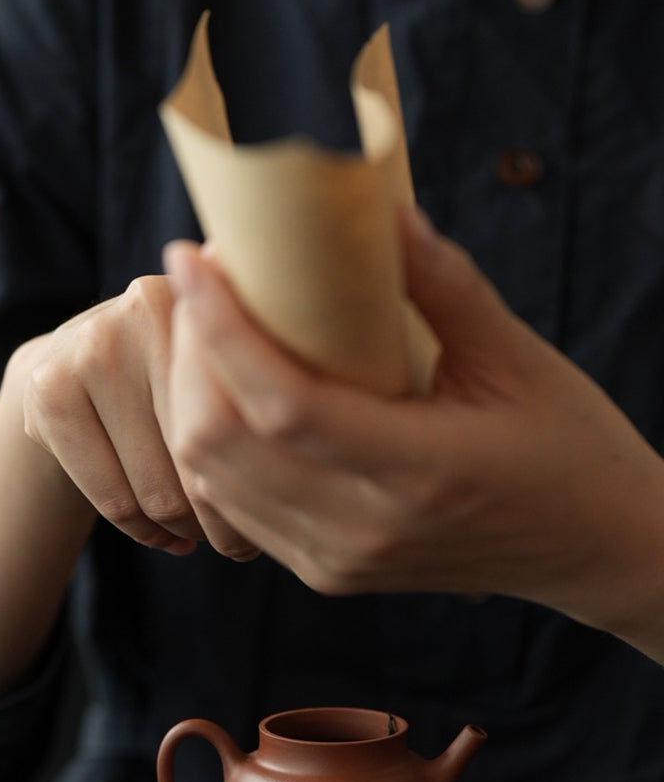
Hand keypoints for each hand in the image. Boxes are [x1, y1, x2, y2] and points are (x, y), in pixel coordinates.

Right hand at [13, 277, 258, 559]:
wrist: (65, 364)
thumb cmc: (173, 383)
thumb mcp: (226, 369)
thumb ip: (270, 394)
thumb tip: (320, 478)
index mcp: (218, 298)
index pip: (253, 418)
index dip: (269, 478)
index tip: (278, 514)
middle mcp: (150, 307)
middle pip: (206, 454)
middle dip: (229, 516)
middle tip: (241, 547)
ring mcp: (93, 345)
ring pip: (159, 490)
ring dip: (188, 531)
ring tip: (202, 538)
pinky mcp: (50, 390)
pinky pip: (114, 500)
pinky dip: (144, 534)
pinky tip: (163, 536)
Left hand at [164, 209, 663, 656]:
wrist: (591, 549)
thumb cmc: (568, 448)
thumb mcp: (520, 358)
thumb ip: (445, 284)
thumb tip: (380, 210)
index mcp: (419, 471)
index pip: (280, 404)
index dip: (220, 328)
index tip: (195, 256)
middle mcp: (363, 529)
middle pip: (220, 442)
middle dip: (192, 350)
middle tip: (207, 279)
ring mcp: (337, 560)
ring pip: (210, 478)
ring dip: (190, 395)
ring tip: (211, 323)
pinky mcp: (325, 572)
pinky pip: (232, 506)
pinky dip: (213, 444)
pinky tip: (227, 388)